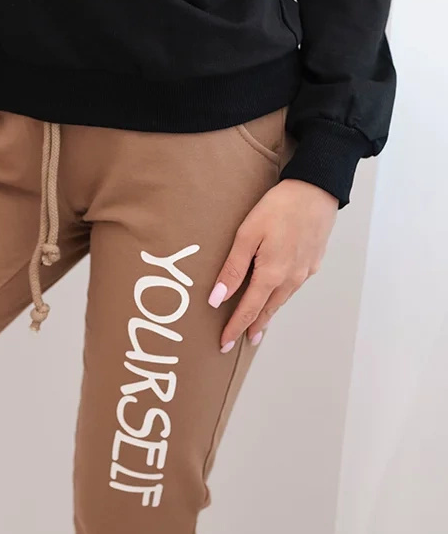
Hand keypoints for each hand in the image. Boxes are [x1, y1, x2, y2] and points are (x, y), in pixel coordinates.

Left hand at [209, 179, 338, 351]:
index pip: (249, 310)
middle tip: (242, 341)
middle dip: (253, 326)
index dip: (235, 327)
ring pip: (283, 299)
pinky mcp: (314, 262)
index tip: (224, 343)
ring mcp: (305, 272)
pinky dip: (282, 296)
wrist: (316, 190)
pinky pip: (294, 286)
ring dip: (269, 314)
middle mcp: (291, 279)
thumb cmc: (279, 207)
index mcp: (272, 274)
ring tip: (258, 325)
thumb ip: (233, 268)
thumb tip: (216, 298)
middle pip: (268, 309)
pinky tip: (278, 295)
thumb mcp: (248, 234)